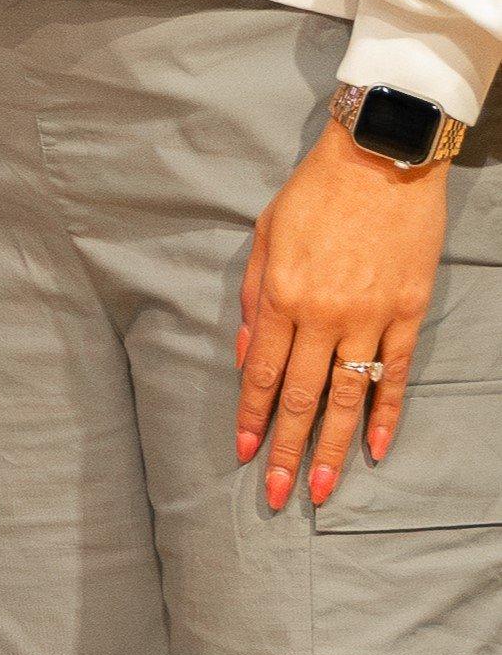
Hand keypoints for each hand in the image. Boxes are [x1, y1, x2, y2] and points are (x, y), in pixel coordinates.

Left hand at [238, 117, 453, 509]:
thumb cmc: (315, 194)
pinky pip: (395, 375)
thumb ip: (253, 299)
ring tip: (324, 489)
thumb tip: (247, 357)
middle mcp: (325, 315)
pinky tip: (376, 449)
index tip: (245, 454)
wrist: (383, 157)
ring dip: (335, 448)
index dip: (253, 417)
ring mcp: (371, 317)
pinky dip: (386, 414)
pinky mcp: (409, 313)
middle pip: (304, 398)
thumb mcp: (266, 237)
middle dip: (288, 451)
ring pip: (349, 397)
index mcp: (283, 296)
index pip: (264, 374)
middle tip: (278, 496)